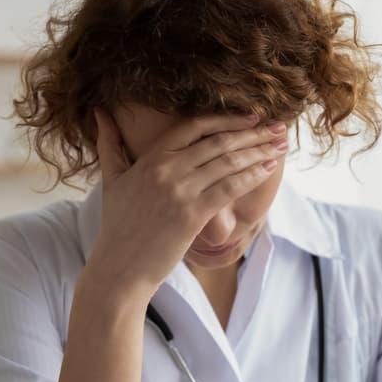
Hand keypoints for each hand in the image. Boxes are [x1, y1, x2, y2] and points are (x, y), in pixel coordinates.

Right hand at [87, 107, 286, 297]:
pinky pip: (230, 188)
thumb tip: (100, 112)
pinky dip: (252, 175)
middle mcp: (166, 169)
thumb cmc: (117, 226)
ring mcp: (180, 191)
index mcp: (150, 158)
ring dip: (259, 151)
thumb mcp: (111, 180)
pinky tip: (269, 168)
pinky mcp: (192, 215)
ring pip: (228, 162)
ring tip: (281, 145)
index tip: (251, 115)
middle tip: (278, 126)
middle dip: (253, 132)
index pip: (194, 126)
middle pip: (218, 141)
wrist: (119, 269)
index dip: (226, 118)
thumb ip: (109, 143)